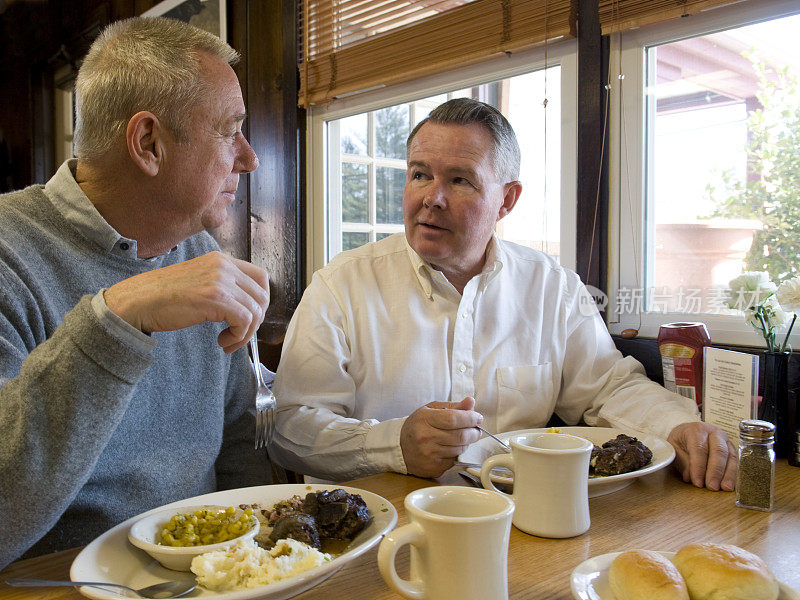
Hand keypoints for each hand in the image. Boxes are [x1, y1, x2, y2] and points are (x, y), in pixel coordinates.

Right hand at [104, 251, 269, 352]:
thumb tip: (248, 306)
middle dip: (256, 320)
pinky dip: (239, 336)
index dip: (260, 301)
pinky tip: (223, 342)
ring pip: (255, 310)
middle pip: (262, 295)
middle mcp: (223, 266)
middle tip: (239, 333)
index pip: (260, 277)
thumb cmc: (163, 297)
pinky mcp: (215, 298)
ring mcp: (220, 280)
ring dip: (246, 333)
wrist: (137, 302)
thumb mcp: (199, 282)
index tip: (248, 317)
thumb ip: (222, 286)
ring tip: (228, 342)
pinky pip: (245, 320)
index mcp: (220, 260)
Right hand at [400, 397, 483, 477]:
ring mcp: (429, 454)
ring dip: (466, 443)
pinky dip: (457, 453)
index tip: (477, 417)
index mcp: (424, 419)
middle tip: (476, 429)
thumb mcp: (431, 410)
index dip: (470, 418)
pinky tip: (451, 448)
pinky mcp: (433, 468)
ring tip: (462, 437)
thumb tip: (470, 402)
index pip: (454, 419)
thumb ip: (453, 406)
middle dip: (474, 432)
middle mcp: (425, 438)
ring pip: (460, 449)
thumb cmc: (417, 426)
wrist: (399, 447)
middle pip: (460, 436)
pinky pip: (454, 460)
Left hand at [667, 421, 737, 490]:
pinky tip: (731, 485)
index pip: (699, 448)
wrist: (688, 432)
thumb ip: (682, 461)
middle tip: (712, 487)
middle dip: (715, 471)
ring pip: (730, 456)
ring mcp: (725, 440)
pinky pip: (736, 461)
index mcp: (696, 430)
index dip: (699, 467)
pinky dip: (734, 474)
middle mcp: (713, 432)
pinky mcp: (732, 448)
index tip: (698, 482)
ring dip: (728, 474)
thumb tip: (689, 477)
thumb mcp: (674, 448)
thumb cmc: (680, 441)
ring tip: (724, 488)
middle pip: (718, 451)